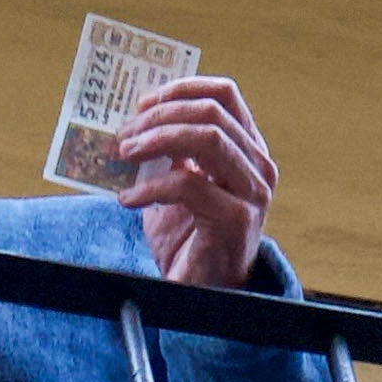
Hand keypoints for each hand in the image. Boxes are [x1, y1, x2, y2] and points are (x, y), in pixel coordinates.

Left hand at [114, 75, 277, 286]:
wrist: (203, 292)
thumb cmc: (188, 237)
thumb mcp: (174, 182)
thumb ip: (164, 152)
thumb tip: (130, 122)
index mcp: (246, 149)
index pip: (224, 94)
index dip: (181, 89)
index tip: (143, 102)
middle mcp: (258, 166)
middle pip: (211, 112)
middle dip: (159, 116)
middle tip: (124, 135)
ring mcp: (252, 192)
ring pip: (207, 138)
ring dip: (156, 140)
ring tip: (124, 156)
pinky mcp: (235, 219)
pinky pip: (188, 185)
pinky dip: (149, 187)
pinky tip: (129, 200)